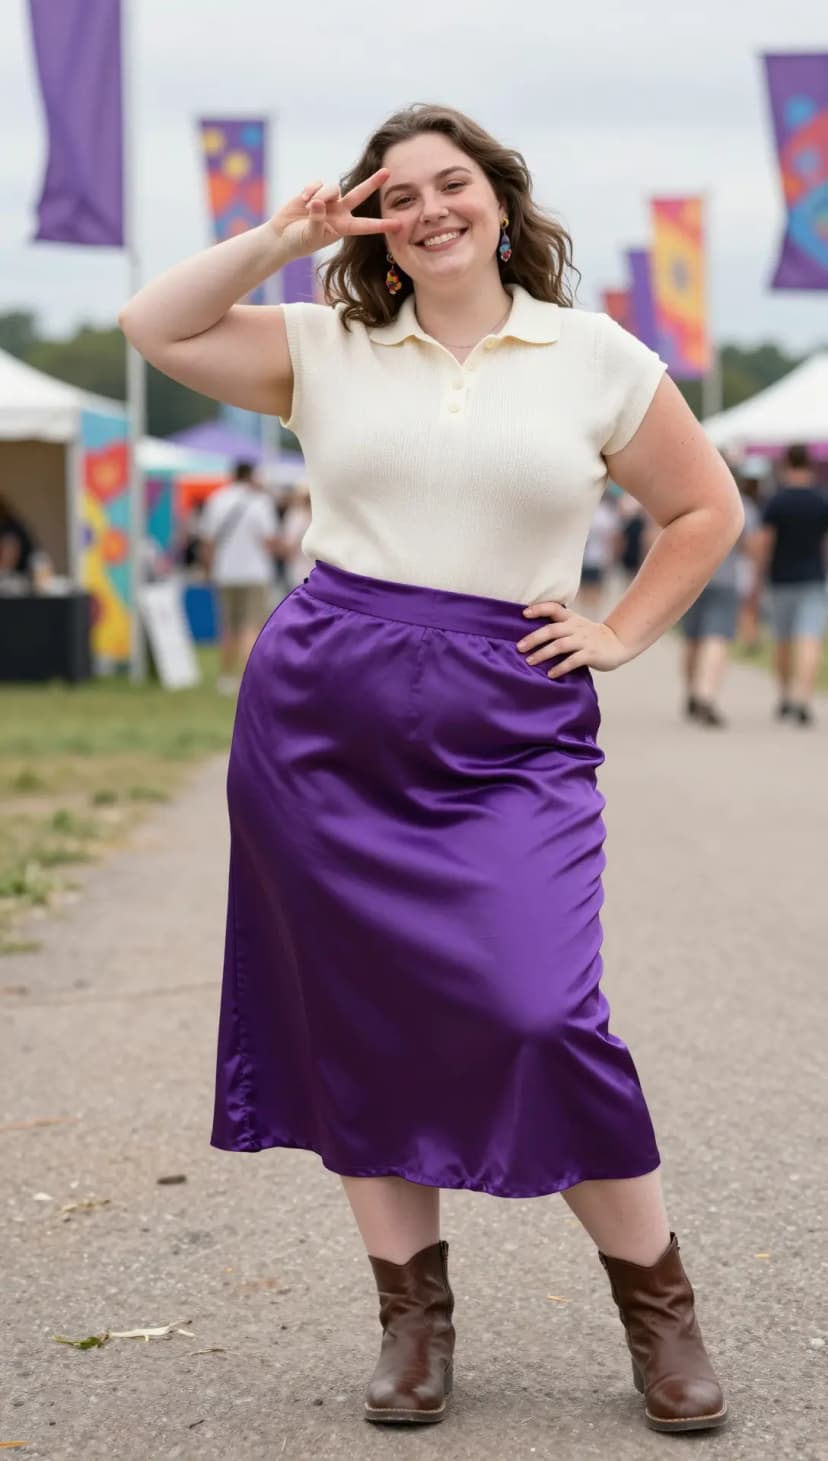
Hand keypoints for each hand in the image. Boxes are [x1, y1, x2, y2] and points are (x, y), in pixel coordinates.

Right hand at [269, 168, 400, 259]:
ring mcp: (328, 200)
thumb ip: (316, 220)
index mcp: (343, 227)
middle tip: (388, 172)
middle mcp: (339, 212)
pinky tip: (303, 200)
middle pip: (359, 194)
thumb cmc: (298, 242)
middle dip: (373, 183)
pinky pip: (318, 183)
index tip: (398, 224)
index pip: (366, 226)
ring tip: (308, 207)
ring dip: (321, 194)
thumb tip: (318, 202)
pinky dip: (310, 190)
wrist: (281, 236)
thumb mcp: (310, 236)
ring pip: (333, 187)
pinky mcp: (315, 191)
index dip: (381, 225)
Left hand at [515, 602, 631, 678]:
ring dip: (543, 654)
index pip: (554, 608)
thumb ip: (559, 627)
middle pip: (552, 630)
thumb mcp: (576, 625)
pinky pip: (573, 661)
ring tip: (530, 662)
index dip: (539, 608)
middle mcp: (576, 628)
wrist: (617, 643)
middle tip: (519, 648)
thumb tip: (530, 635)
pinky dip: (560, 667)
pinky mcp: (591, 654)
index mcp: (571, 619)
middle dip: (534, 638)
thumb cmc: (590, 637)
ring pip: (560, 645)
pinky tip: (550, 674)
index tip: (524, 613)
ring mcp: (584, 641)